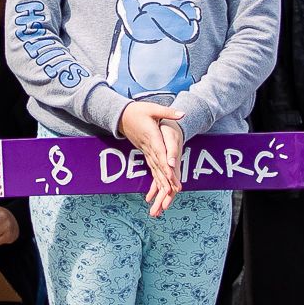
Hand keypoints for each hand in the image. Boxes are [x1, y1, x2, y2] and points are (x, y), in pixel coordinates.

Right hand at [118, 101, 185, 215]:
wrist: (121, 115)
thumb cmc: (137, 110)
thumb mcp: (153, 108)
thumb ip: (168, 112)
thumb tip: (183, 114)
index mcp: (151, 136)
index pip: (160, 153)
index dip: (166, 165)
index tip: (172, 176)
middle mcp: (148, 147)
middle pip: (158, 165)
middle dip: (166, 179)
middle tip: (174, 192)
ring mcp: (146, 151)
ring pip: (155, 169)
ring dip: (161, 183)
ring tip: (167, 196)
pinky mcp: (145, 152)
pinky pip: (152, 167)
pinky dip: (156, 178)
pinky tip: (159, 189)